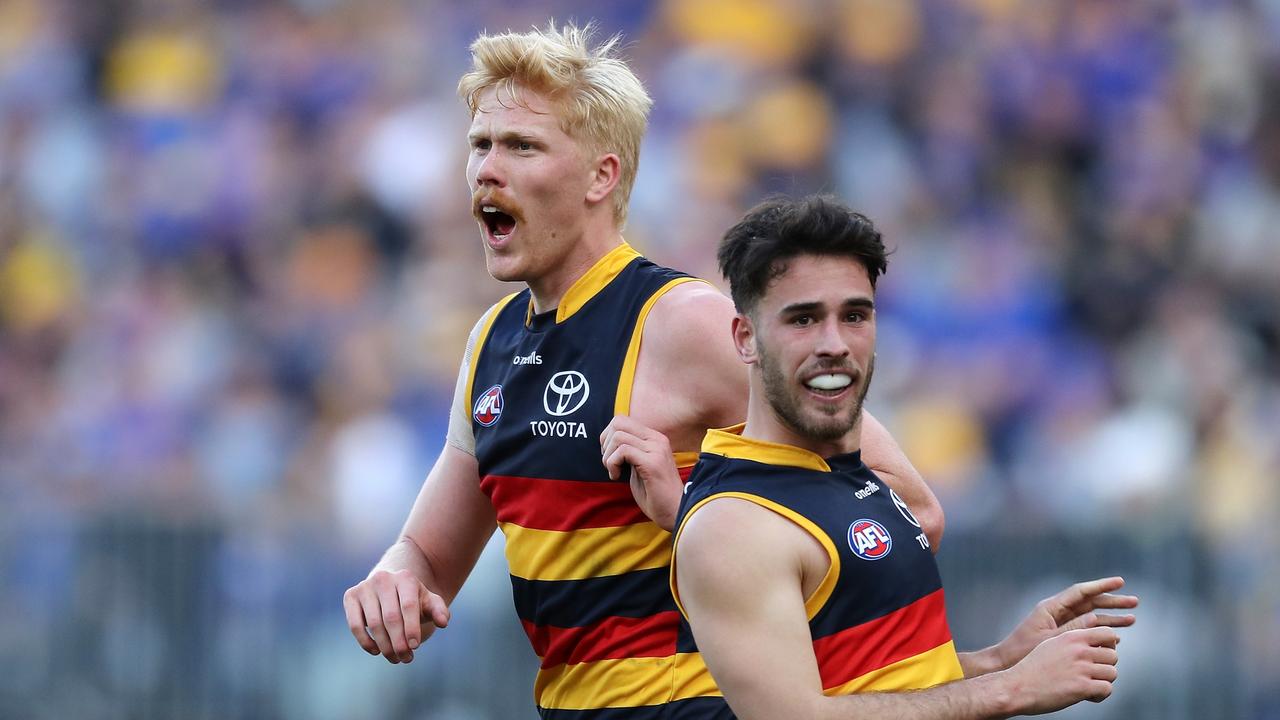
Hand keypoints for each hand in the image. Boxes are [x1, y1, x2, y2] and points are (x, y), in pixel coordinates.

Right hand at [343, 568, 449, 663]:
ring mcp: (365, 586)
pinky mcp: (350, 596)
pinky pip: (355, 624)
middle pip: (391, 617)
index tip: (415, 647)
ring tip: (395, 658)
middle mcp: (383, 578)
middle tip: (406, 658)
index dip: (412, 628)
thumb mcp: (429, 603)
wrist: (390, 586)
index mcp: (405, 578)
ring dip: (385, 646)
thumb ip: (439, 611)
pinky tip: (376, 651)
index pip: (408, 606)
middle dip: (399, 642)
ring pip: (374, 623)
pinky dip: (365, 641)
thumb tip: (443, 622)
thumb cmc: (413, 599)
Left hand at [600, 415, 682, 530]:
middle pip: (618, 422)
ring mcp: (656, 450)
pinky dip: (612, 464)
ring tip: (613, 471)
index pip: (622, 420)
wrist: (675, 512)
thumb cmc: (655, 494)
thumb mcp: (639, 466)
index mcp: (654, 438)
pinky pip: (623, 451)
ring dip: (608, 456)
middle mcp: (657, 439)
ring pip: (618, 437)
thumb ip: (629, 452)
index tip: (609, 457)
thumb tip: (607, 442)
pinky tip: (616, 476)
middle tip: (609, 463)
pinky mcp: (652, 463)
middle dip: (605, 443)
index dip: (607, 436)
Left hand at [994, 576, 1136, 669]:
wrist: (1006, 665)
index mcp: (1051, 607)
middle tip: (1135, 602)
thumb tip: (1095, 617)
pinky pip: (1085, 631)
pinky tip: (1117, 637)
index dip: (1101, 585)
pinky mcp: (1062, 637)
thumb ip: (1073, 629)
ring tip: (1132, 620)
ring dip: (1111, 618)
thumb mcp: (1050, 640)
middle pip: (1090, 602)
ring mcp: (1060, 624)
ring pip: (1090, 617)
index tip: (1121, 582)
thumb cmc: (1023, 652)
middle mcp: (1056, 612)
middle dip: (1112, 602)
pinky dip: (1100, 632)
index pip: (1080, 592)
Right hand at [1002, 626, 1119, 714]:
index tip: (1100, 654)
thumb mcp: (1051, 644)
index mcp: (1071, 637)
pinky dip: (1100, 695)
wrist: (1017, 687)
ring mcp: (1081, 668)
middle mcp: (1078, 650)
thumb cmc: (1031, 669)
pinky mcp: (1082, 687)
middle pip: (1113, 655)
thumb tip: (1092, 644)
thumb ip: (1072, 641)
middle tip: (1092, 675)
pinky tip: (1088, 696)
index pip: (1108, 633)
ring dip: (1103, 682)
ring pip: (1112, 673)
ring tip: (1089, 686)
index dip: (1109, 645)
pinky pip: (1107, 689)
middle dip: (1105, 666)